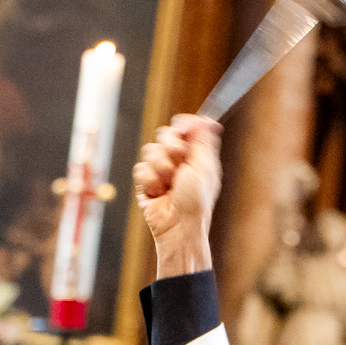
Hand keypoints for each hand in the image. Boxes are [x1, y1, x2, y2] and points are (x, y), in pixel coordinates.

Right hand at [133, 114, 221, 276]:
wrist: (177, 226)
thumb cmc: (196, 201)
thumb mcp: (205, 166)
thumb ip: (203, 140)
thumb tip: (205, 118)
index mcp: (196, 156)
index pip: (185, 128)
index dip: (183, 125)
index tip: (183, 128)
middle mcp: (178, 161)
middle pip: (165, 134)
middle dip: (171, 147)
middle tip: (179, 163)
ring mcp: (161, 171)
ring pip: (150, 151)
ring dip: (161, 167)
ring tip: (169, 185)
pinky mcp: (146, 182)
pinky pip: (140, 168)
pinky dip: (150, 181)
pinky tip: (158, 193)